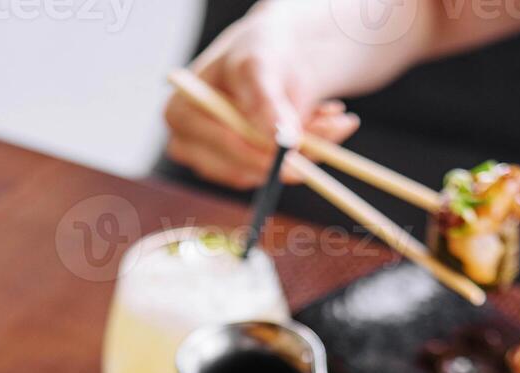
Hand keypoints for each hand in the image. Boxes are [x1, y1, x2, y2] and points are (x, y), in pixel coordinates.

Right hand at [164, 8, 358, 189]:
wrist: (278, 56)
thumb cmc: (258, 50)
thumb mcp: (258, 63)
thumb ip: (264, 98)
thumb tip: (278, 138)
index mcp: (182, 113)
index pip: (222, 144)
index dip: (262, 150)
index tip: (299, 145)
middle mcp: (192, 146)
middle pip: (246, 167)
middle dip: (295, 149)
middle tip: (338, 123)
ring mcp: (219, 164)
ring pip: (269, 174)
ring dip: (309, 148)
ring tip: (331, 113)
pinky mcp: (246, 173)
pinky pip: (282, 175)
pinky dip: (310, 152)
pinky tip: (322, 123)